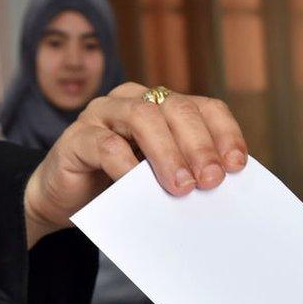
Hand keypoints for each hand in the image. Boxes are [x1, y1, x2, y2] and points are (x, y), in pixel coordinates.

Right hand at [24, 82, 247, 246]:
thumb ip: (186, 173)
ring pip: (142, 117)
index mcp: (162, 106)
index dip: (224, 132)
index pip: (203, 107)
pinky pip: (104, 143)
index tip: (236, 165)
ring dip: (167, 152)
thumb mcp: (161, 179)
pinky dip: (125, 164)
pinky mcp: (76, 137)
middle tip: (211, 180)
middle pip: (176, 108)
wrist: (66, 202)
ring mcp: (102, 115)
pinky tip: (137, 185)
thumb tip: (222, 188)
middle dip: (199, 144)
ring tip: (181, 186)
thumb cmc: (120, 188)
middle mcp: (134, 101)